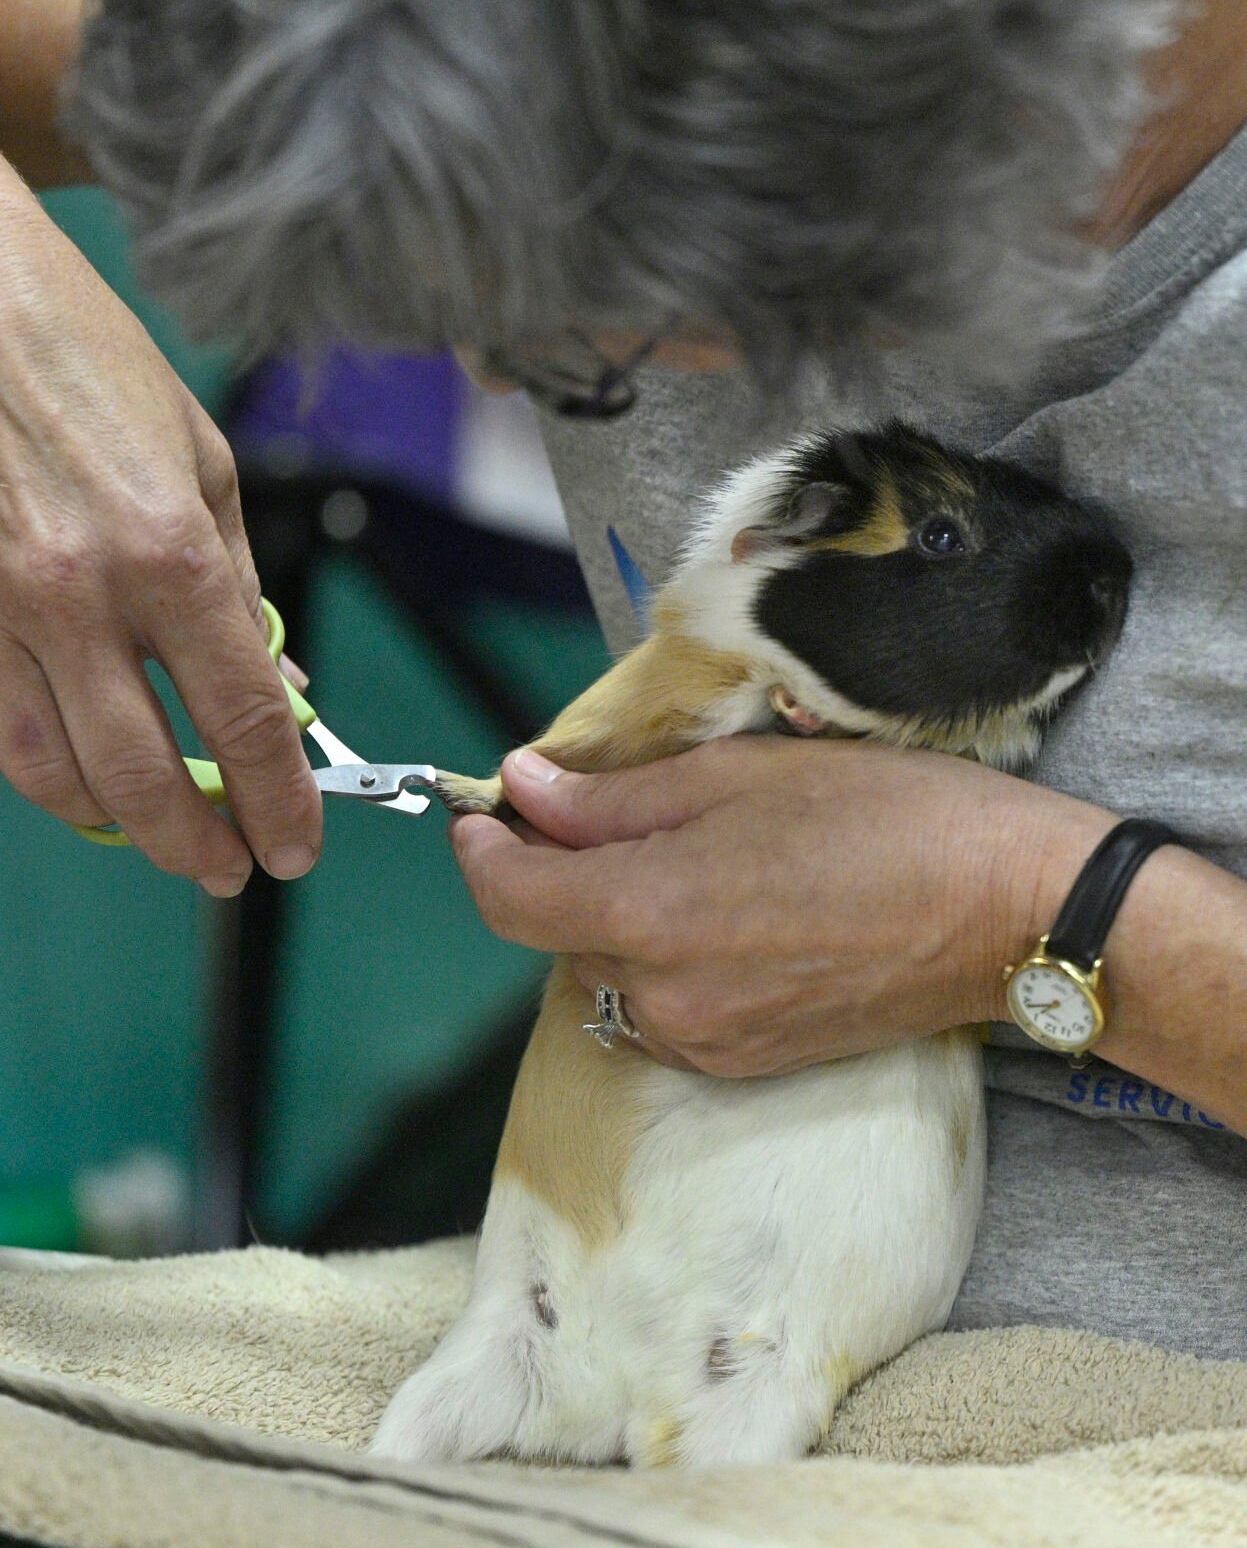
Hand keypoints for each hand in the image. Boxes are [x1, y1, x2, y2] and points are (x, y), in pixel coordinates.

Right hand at [0, 161, 321, 891]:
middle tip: (228, 870)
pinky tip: (85, 778)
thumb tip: (276, 678)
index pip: (244, 719)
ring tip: (164, 840)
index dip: (280, 800)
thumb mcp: (204, 461)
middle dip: (197, 842)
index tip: (296, 846)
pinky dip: (47, 771)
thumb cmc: (94, 362)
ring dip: (116, 826)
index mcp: (171, 553)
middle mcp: (80, 597)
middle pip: (144, 774)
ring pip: (53, 771)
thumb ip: (238, 585)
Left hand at [450, 736, 1114, 1074]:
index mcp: (650, 911)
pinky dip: (665, 958)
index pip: (508, 900)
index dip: (480, 851)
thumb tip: (525, 789)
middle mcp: (662, 994)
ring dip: (618, 917)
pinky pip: (664, 1008)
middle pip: (559, 934)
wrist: (1003, 912)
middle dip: (562, 871)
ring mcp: (705, 1041)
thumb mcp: (739, 777)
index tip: (483, 814)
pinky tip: (730, 910)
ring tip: (692, 857)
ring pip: (613, 972)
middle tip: (606, 809)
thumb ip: (615, 797)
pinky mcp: (745, 1064)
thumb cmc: (886, 820)